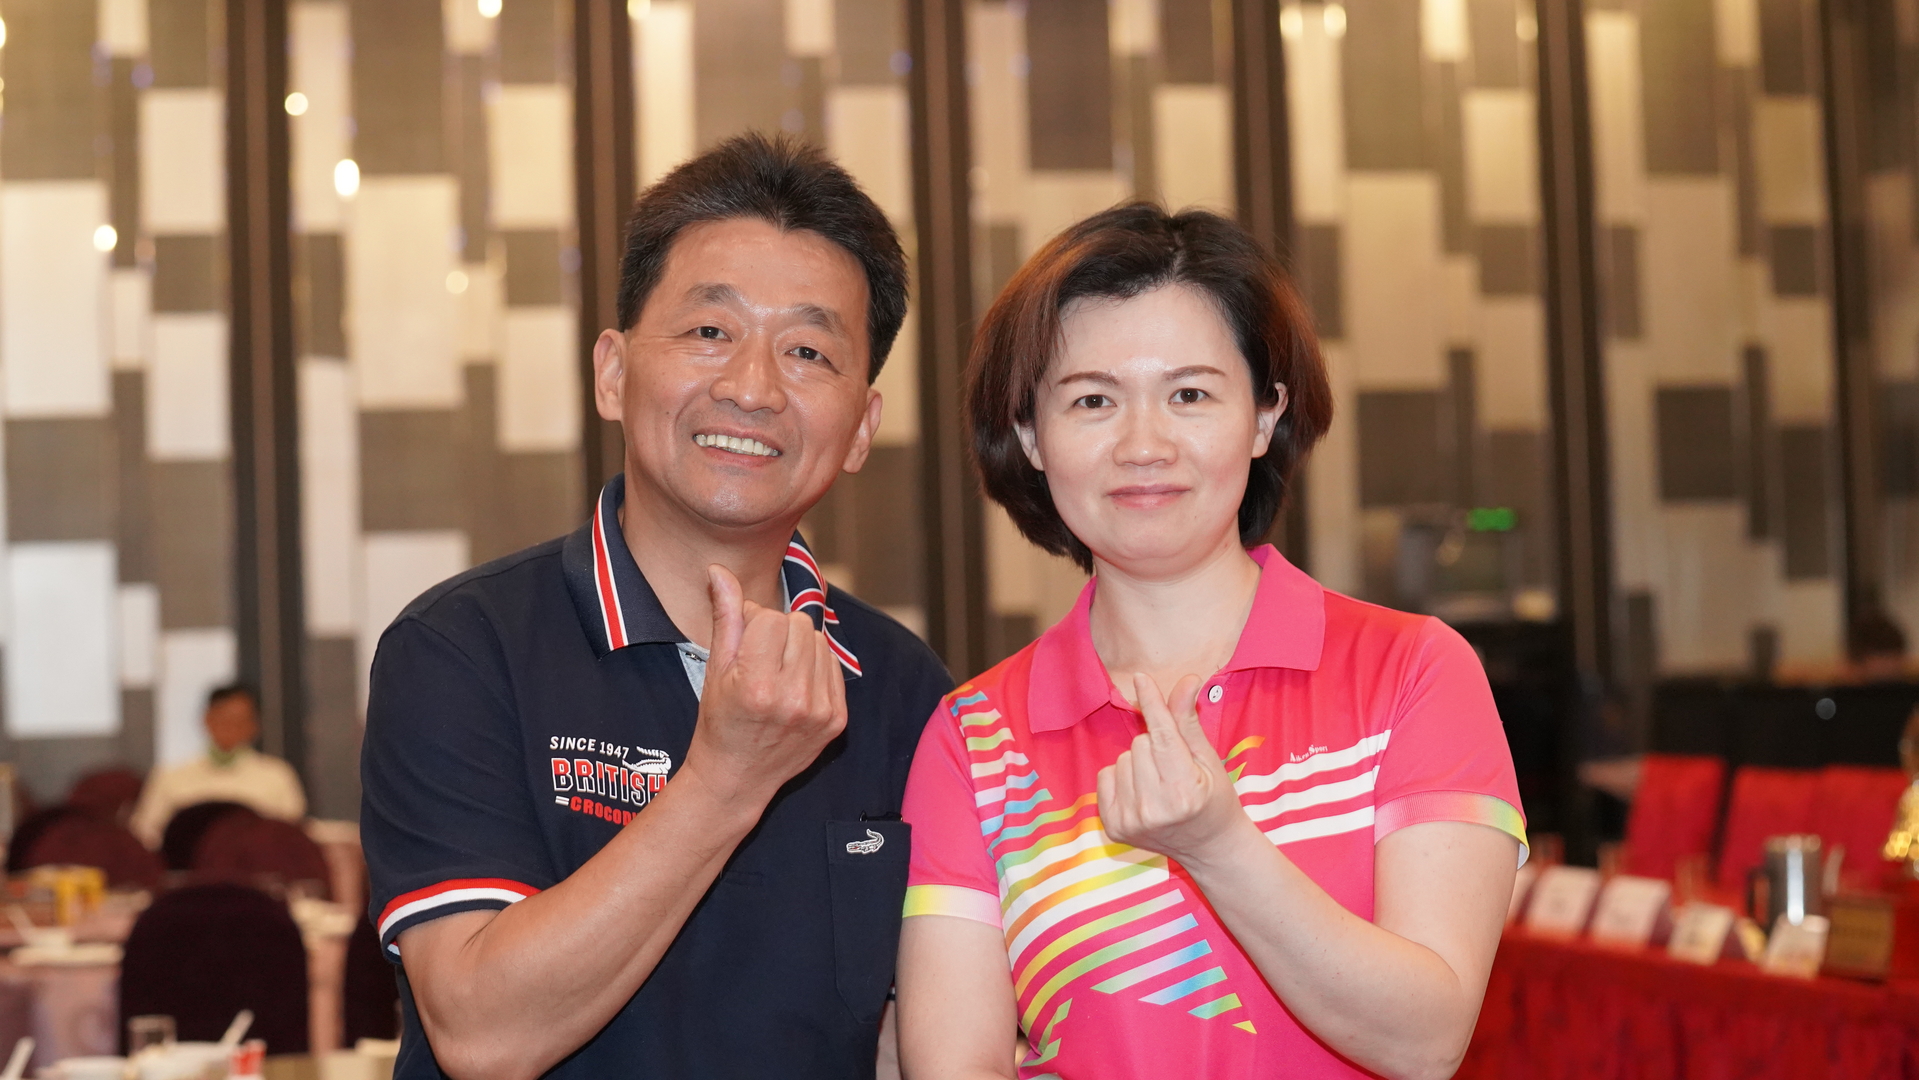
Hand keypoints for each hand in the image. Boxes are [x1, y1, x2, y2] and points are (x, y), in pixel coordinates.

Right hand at [681, 564, 847, 804]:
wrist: (737, 779)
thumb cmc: (720, 723)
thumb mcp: (715, 670)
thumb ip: (725, 617)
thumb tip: (719, 571)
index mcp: (757, 685)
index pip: (770, 617)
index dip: (754, 624)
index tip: (744, 647)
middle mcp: (793, 698)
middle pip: (800, 624)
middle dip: (779, 633)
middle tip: (760, 662)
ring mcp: (819, 711)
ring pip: (819, 641)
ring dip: (799, 648)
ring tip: (777, 675)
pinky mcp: (837, 720)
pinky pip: (833, 666)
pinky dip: (815, 668)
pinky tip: (794, 688)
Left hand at [1097, 674, 1252, 866]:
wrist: (1210, 848)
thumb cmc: (1214, 799)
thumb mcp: (1208, 760)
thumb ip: (1188, 721)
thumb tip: (1186, 680)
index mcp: (1184, 791)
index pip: (1163, 736)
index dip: (1153, 704)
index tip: (1141, 677)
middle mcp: (1155, 808)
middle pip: (1140, 743)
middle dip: (1156, 746)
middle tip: (1174, 769)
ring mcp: (1131, 820)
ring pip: (1122, 758)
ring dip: (1139, 763)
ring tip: (1160, 785)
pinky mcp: (1114, 826)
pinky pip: (1105, 776)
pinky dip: (1121, 779)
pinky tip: (1142, 795)